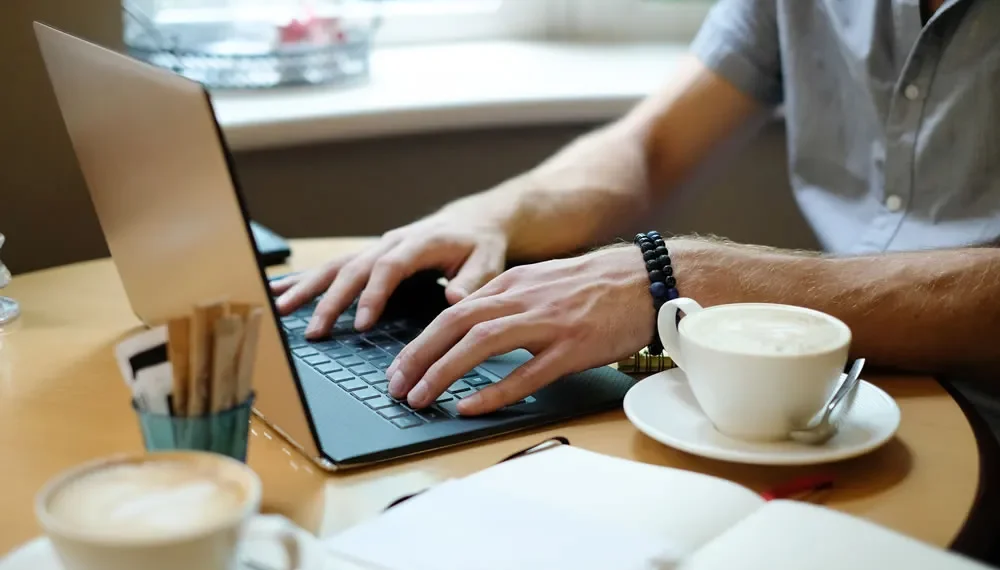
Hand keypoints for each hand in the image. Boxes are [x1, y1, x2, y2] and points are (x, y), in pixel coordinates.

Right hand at [270, 211, 508, 338]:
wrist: (472, 221)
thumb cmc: (480, 244)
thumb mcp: (488, 261)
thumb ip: (473, 281)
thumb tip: (454, 299)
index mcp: (419, 243)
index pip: (390, 267)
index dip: (373, 294)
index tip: (361, 323)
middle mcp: (391, 242)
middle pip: (354, 269)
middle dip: (331, 300)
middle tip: (315, 331)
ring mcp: (376, 247)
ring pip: (336, 266)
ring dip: (307, 288)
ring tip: (279, 310)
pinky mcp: (368, 256)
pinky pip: (333, 267)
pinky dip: (305, 279)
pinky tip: (278, 290)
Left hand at [385, 244, 654, 414]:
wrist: (646, 278)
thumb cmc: (595, 285)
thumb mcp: (540, 283)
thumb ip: (506, 302)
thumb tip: (470, 328)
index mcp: (511, 284)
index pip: (450, 312)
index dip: (419, 343)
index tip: (399, 369)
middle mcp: (521, 299)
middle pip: (453, 325)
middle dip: (417, 358)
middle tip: (395, 387)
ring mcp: (547, 323)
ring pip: (480, 344)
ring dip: (443, 373)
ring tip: (420, 399)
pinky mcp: (572, 348)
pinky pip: (526, 373)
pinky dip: (494, 391)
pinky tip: (470, 406)